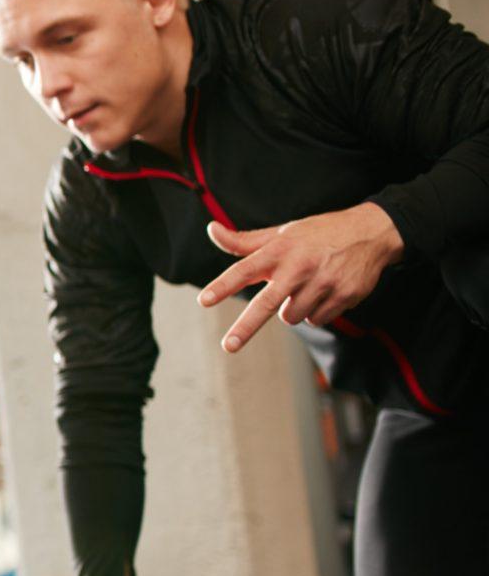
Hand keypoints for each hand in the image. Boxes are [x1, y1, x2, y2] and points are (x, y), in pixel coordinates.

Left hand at [199, 203, 404, 351]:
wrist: (371, 233)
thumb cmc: (317, 234)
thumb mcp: (282, 233)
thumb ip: (244, 241)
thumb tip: (211, 229)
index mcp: (280, 249)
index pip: (245, 269)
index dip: (224, 285)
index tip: (204, 300)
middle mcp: (300, 266)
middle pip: (267, 302)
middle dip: (246, 326)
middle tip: (228, 346)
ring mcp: (324, 282)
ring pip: (291, 316)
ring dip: (292, 309)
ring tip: (305, 287)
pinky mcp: (344, 295)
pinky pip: (316, 319)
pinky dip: (315, 312)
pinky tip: (324, 292)